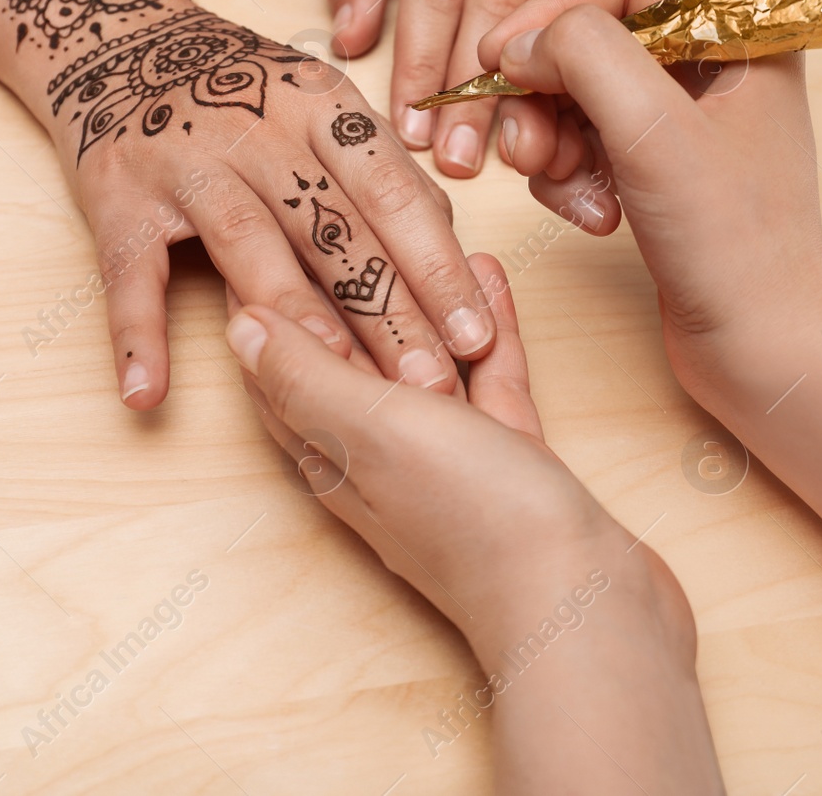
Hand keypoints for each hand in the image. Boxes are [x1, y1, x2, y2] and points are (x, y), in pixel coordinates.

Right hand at [37, 0, 497, 407]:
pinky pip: (129, 272)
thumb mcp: (322, 102)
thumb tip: (452, 248)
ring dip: (292, 320)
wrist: (119, 40)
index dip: (439, 268)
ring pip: (248, 248)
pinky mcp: (117, 195)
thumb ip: (382, 172)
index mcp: (325, 106)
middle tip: (429, 386)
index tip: (478, 337)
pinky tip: (147, 395)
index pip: (395, 195)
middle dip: (388, 314)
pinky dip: (135, 334)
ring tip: (333, 385)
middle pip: (334, 230)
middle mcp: (261, 130)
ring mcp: (186, 162)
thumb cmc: (244, 90)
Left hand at [223, 256, 722, 793]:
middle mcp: (383, 463)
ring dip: (420, 302)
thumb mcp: (373, 432)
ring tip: (424, 235)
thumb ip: (307, 378)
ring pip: (424, 365)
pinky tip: (491, 280)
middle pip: (351, 362)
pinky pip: (487, 382)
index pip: (279, 373)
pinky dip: (484, 331)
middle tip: (349, 218)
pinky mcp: (511, 463)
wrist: (582, 604)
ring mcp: (451, 465)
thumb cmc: (474, 519)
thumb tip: (238, 328)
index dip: (269, 305)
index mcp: (333, 456)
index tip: (270, 236)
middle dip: (348, 292)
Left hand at [325, 0, 624, 177]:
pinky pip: (599, 17)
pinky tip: (565, 120)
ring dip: (535, 96)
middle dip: (476, 96)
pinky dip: (581, 74)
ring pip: (555, 22)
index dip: (424, 66)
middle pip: (497, 14)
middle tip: (457, 161)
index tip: (411, 128)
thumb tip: (352, 39)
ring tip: (513, 157)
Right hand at [476, 0, 821, 403]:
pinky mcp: (661, 169)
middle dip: (548, 91)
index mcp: (747, 30)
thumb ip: (585, 54)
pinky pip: (587, 144)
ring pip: (581, 94)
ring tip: (559, 183)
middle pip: (595, 37)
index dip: (556, 8)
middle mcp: (721, 64)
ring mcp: (689, 119)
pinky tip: (596, 219)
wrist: (759, 352)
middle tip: (520, 144)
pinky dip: (574, 178)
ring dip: (553, 140)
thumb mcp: (652, 130)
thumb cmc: (733, 245)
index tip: (499, 55)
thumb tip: (522, 40)